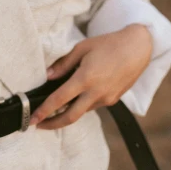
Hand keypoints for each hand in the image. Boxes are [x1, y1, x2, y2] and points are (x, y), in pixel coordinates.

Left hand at [29, 24, 153, 129]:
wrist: (137, 48)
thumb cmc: (108, 44)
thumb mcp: (82, 48)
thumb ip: (64, 64)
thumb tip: (48, 76)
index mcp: (86, 78)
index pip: (59, 100)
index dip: (44, 111)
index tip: (33, 119)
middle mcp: (96, 93)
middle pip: (70, 117)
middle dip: (52, 124)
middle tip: (38, 125)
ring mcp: (106, 99)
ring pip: (82, 112)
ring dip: (67, 114)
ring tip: (53, 111)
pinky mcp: (113, 100)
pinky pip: (92, 106)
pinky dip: (81, 106)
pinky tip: (76, 99)